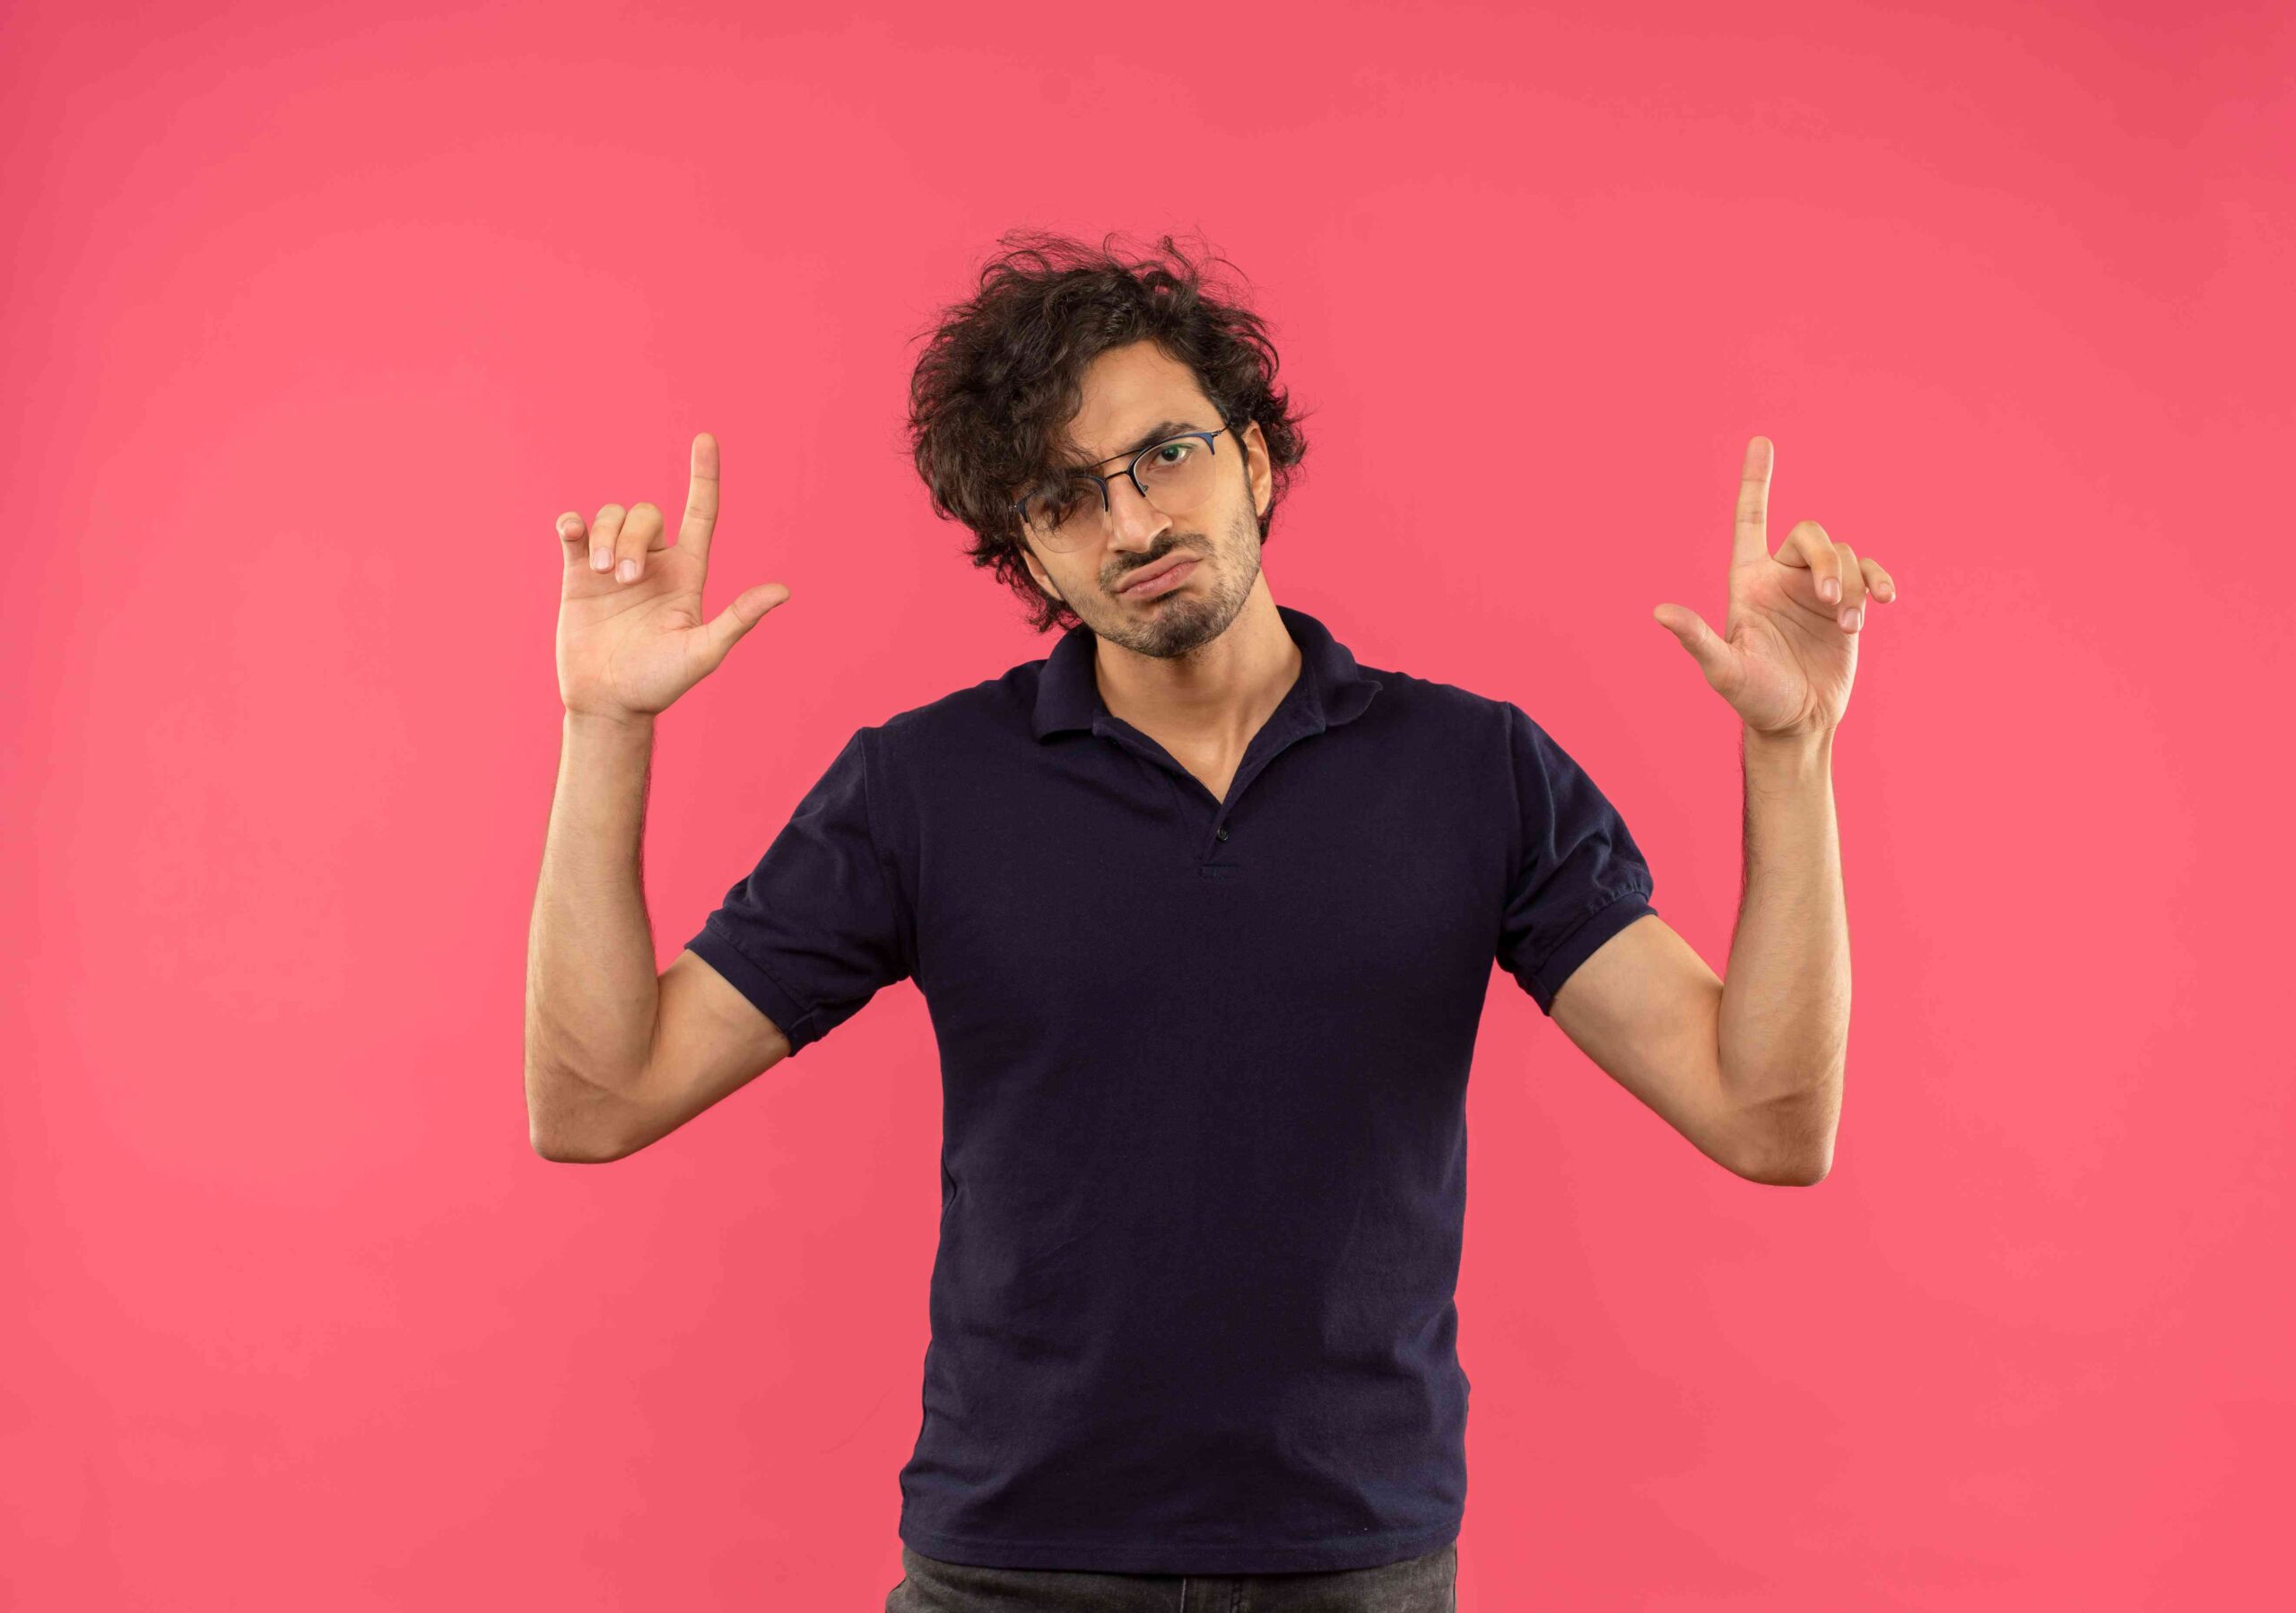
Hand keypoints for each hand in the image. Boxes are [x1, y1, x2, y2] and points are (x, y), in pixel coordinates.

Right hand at [554, 433, 790, 720]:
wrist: (608, 702)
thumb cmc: (660, 682)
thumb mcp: (703, 652)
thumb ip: (738, 619)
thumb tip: (783, 591)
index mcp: (688, 573)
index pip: (701, 513)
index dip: (705, 476)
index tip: (705, 439)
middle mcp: (653, 562)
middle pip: (647, 513)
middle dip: (633, 536)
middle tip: (625, 580)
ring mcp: (614, 564)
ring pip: (612, 515)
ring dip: (606, 536)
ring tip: (603, 576)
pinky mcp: (578, 573)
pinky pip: (575, 528)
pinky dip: (573, 523)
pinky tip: (572, 532)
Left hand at [1652, 436, 1897, 739]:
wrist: (1798, 723)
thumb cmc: (1755, 699)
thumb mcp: (1724, 670)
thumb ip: (1698, 640)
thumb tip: (1659, 613)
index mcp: (1749, 582)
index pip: (1750, 520)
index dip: (1756, 481)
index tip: (1762, 441)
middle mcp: (1782, 577)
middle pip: (1810, 535)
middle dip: (1825, 564)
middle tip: (1832, 607)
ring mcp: (1816, 590)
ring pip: (1843, 556)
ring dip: (1853, 586)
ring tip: (1850, 626)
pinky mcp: (1849, 605)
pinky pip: (1869, 573)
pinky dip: (1880, 581)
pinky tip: (1887, 600)